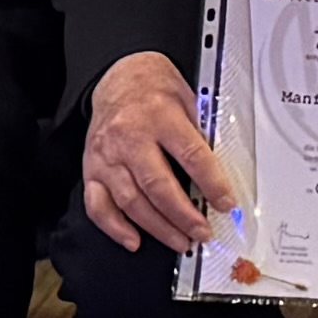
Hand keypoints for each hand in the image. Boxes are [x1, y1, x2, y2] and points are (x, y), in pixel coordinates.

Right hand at [81, 49, 238, 252]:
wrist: (117, 76)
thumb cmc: (154, 87)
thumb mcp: (187, 97)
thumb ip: (201, 131)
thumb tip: (222, 170)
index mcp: (160, 116)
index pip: (191, 156)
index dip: (212, 184)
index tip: (226, 203)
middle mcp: (130, 137)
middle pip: (158, 186)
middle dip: (184, 216)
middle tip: (202, 233)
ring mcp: (107, 156)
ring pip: (131, 201)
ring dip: (158, 228)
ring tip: (180, 241)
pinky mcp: (91, 169)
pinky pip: (98, 205)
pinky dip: (115, 227)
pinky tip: (134, 240)